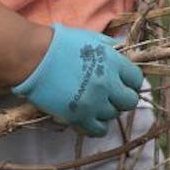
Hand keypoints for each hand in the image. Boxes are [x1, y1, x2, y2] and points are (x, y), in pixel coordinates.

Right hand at [12, 24, 142, 136]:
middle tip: (110, 96)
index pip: (136, 79)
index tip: (123, 83)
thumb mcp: (90, 38)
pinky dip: (96, 126)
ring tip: (94, 103)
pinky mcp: (80, 117)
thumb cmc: (59, 43)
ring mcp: (95, 102)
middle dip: (122, 98)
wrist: (34, 57)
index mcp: (113, 62)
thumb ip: (109, 46)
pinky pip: (98, 130)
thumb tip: (121, 50)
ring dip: (106, 110)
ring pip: (113, 115)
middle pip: (129, 101)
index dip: (130, 82)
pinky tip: (89, 118)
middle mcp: (108, 84)